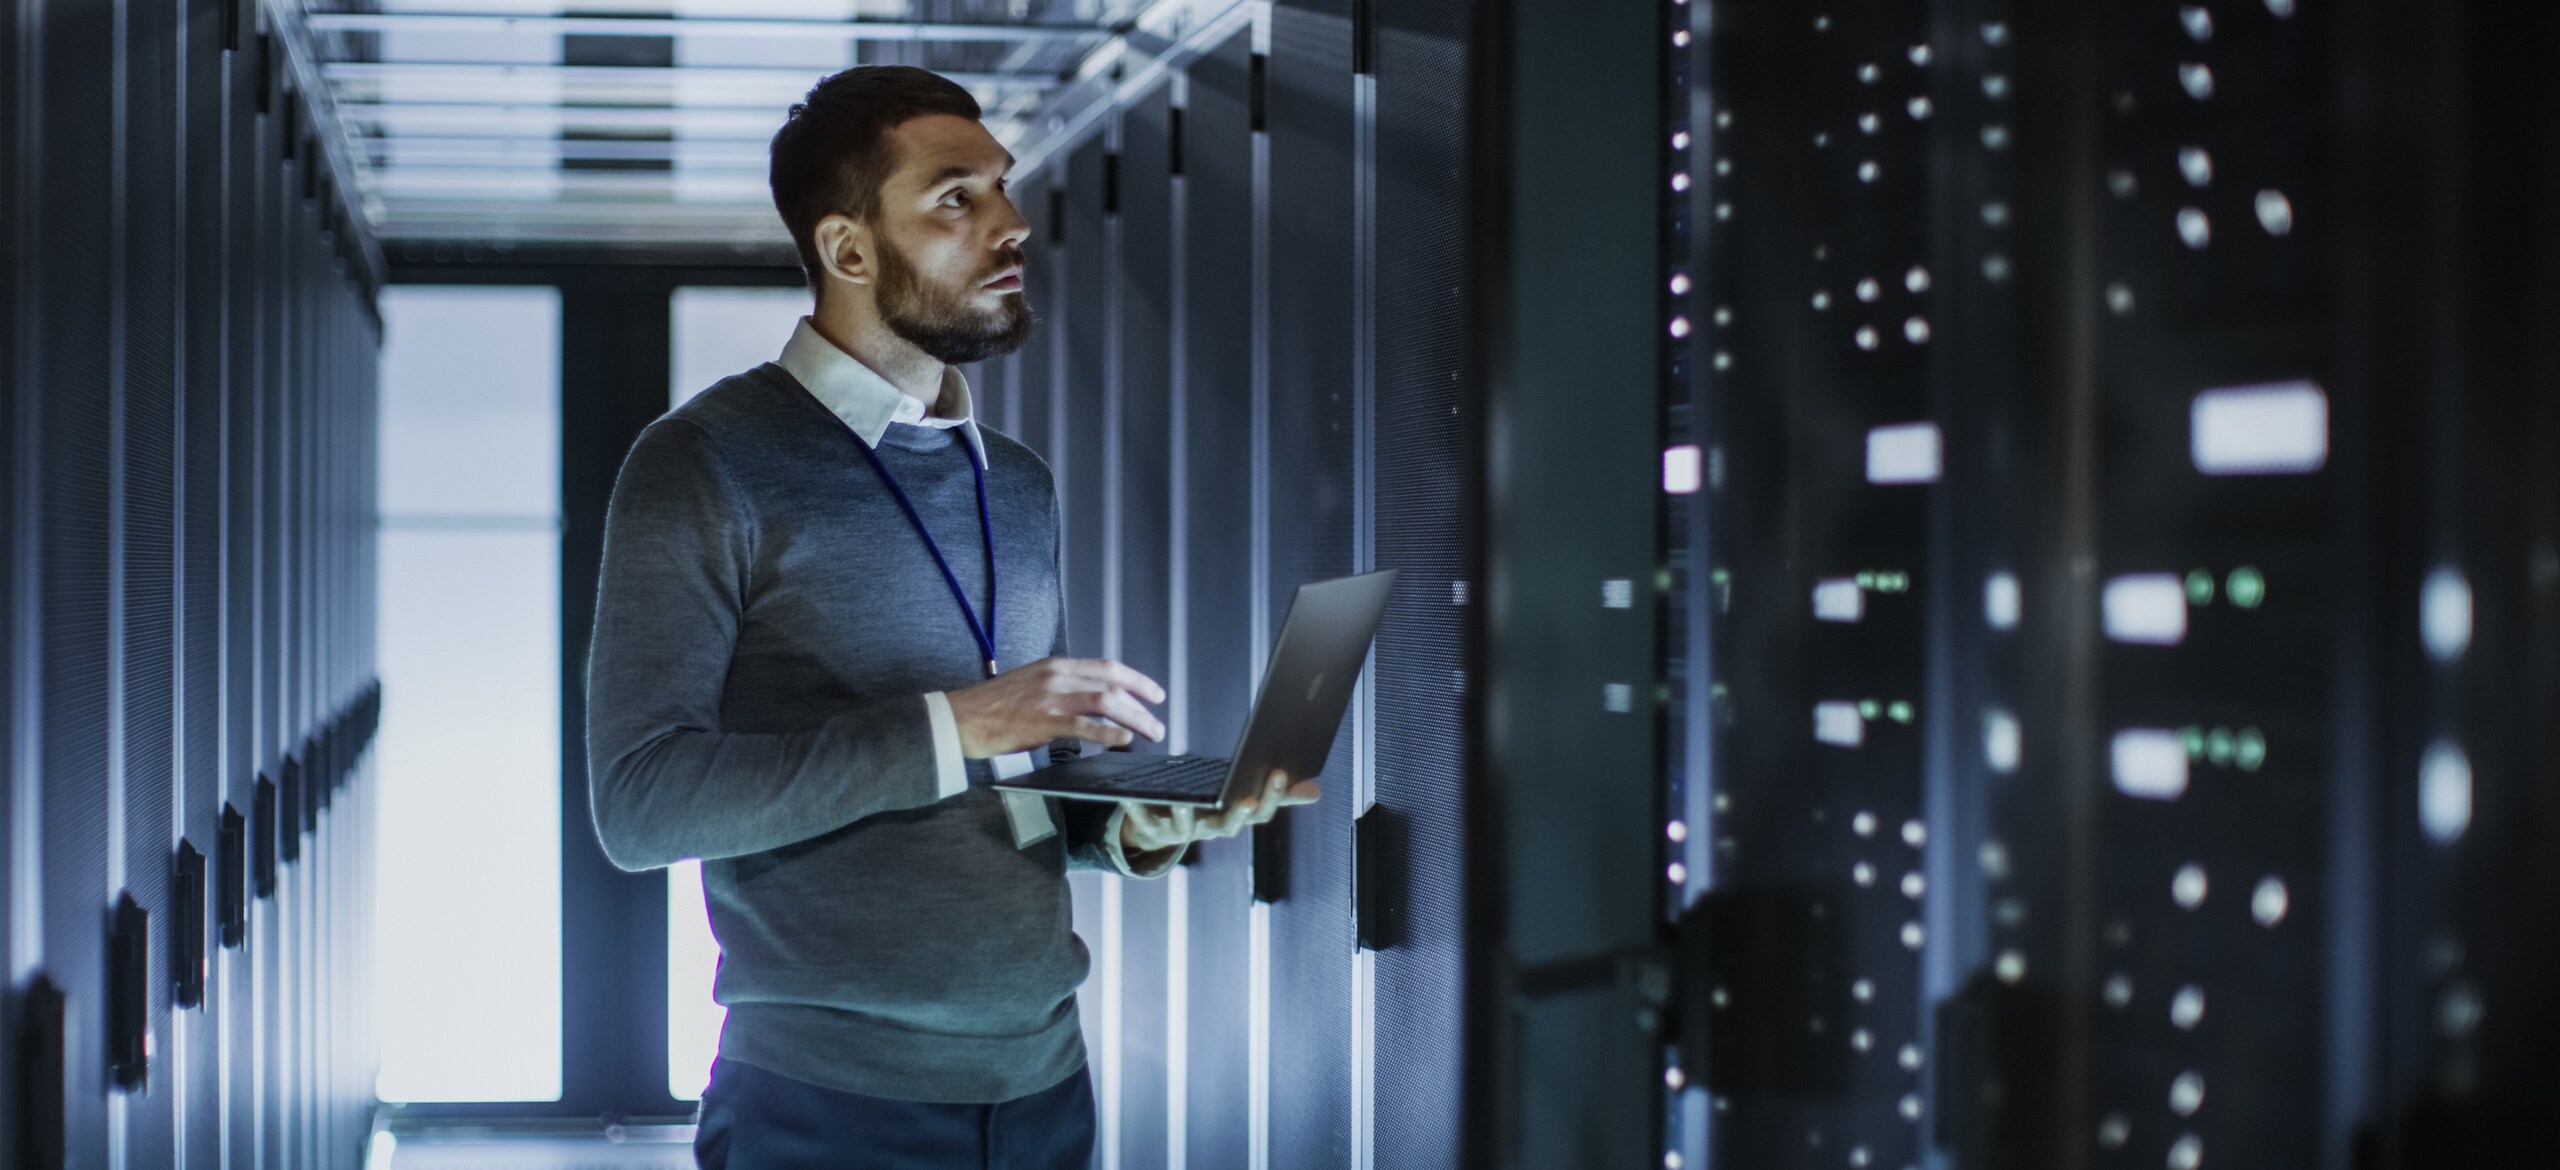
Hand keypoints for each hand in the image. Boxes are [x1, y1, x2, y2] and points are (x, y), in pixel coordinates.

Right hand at [945, 657, 1165, 757]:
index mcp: (1055, 666)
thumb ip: (1061, 690)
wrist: (961, 717)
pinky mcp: (1043, 721)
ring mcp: (1051, 698)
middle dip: (1142, 703)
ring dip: (1134, 719)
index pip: (1106, 667)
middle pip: (1112, 684)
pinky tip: (1123, 740)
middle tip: (1158, 721)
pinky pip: (1084, 726)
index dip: (1135, 679)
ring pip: (1106, 702)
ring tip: (1150, 733)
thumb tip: (1087, 707)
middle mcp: (1057, 677)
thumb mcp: (1031, 685)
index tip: (1154, 693)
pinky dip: (1108, 733)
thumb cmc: (992, 706)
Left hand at [1119, 768, 1321, 856]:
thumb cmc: (1207, 806)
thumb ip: (1277, 796)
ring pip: (1184, 828)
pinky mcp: (1151, 826)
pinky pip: (1143, 818)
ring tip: (1184, 803)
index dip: (1271, 796)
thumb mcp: (1241, 798)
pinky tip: (1130, 797)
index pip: (1260, 812)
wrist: (1160, 825)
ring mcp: (1180, 831)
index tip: (1280, 772)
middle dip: (1238, 814)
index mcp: (1233, 818)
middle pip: (1228, 827)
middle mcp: (1209, 829)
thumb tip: (1316, 793)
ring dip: (1185, 816)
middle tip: (1247, 799)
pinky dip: (1136, 808)